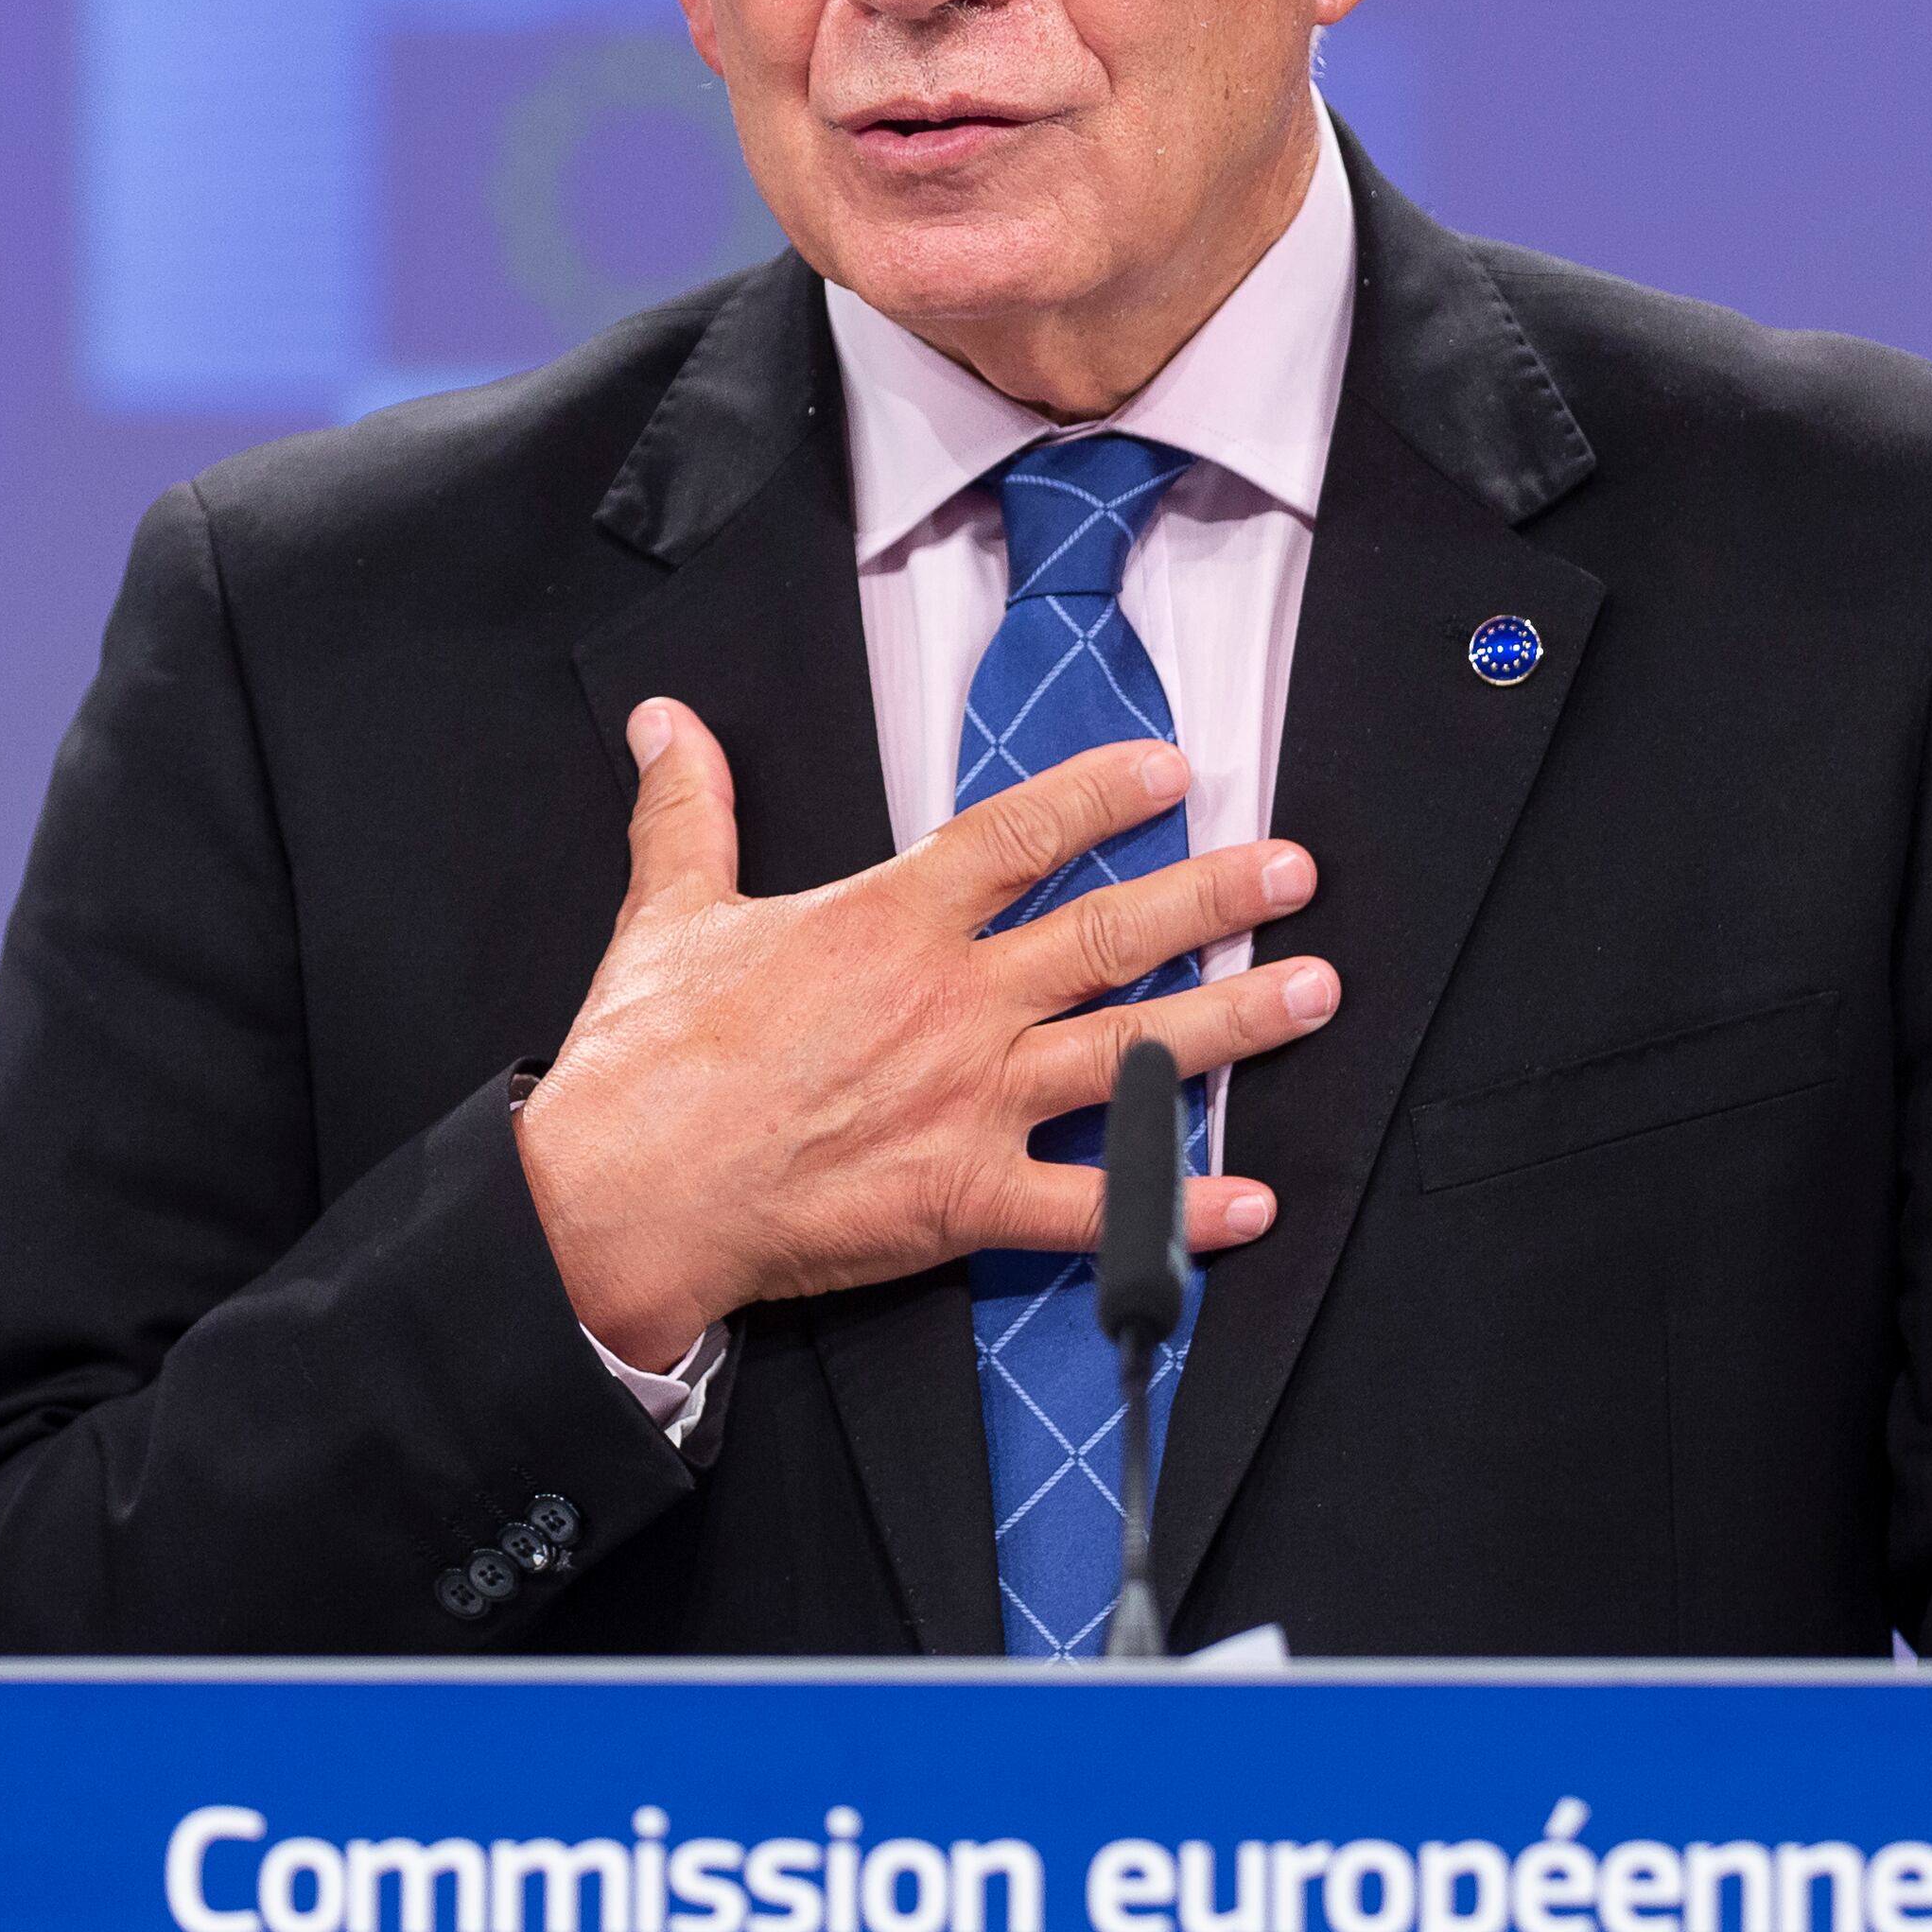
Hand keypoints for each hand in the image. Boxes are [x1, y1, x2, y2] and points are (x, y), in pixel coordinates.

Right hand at [515, 699, 1332, 1366]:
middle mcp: (952, 1003)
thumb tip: (667, 724)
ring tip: (1313, 991)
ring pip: (1131, 1052)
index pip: (1020, 835)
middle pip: (1111, 935)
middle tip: (1294, 871)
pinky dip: (1176, 1207)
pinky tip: (1248, 1202)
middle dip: (1216, 896)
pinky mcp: (964, 1197)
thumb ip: (687, 812)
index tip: (1174, 770)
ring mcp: (970, 1100)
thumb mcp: (667, 912)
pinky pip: (1094, 1205)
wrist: (618, 1196)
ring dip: (1234, 1023)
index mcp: (888, 922)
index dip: (1103, 796)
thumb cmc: (644, 1063)